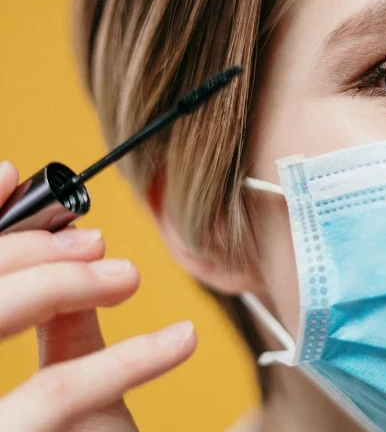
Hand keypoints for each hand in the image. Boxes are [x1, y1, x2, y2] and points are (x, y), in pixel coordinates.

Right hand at [0, 161, 197, 430]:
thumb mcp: (63, 387)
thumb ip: (55, 320)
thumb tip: (66, 238)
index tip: (10, 178)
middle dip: (20, 253)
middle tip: (94, 242)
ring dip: (60, 285)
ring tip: (126, 276)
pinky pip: (52, 396)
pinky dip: (121, 359)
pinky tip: (180, 339)